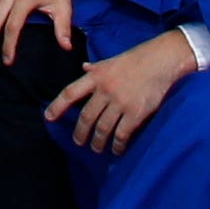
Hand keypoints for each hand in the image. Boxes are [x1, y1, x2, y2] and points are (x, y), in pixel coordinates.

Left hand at [49, 30, 195, 153]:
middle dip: (81, 133)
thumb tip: (84, 67)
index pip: (70, 93)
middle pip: (86, 117)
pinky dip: (118, 145)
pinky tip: (117, 149)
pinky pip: (122, 134)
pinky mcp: (135, 113)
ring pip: (102, 128)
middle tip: (79, 142)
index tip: (48, 118)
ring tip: (97, 148)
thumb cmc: (135, 59)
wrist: (160, 60)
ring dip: (98, 142)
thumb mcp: (111, 60)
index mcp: (96, 76)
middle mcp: (105, 90)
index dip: (57, 106)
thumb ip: (96, 68)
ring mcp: (120, 102)